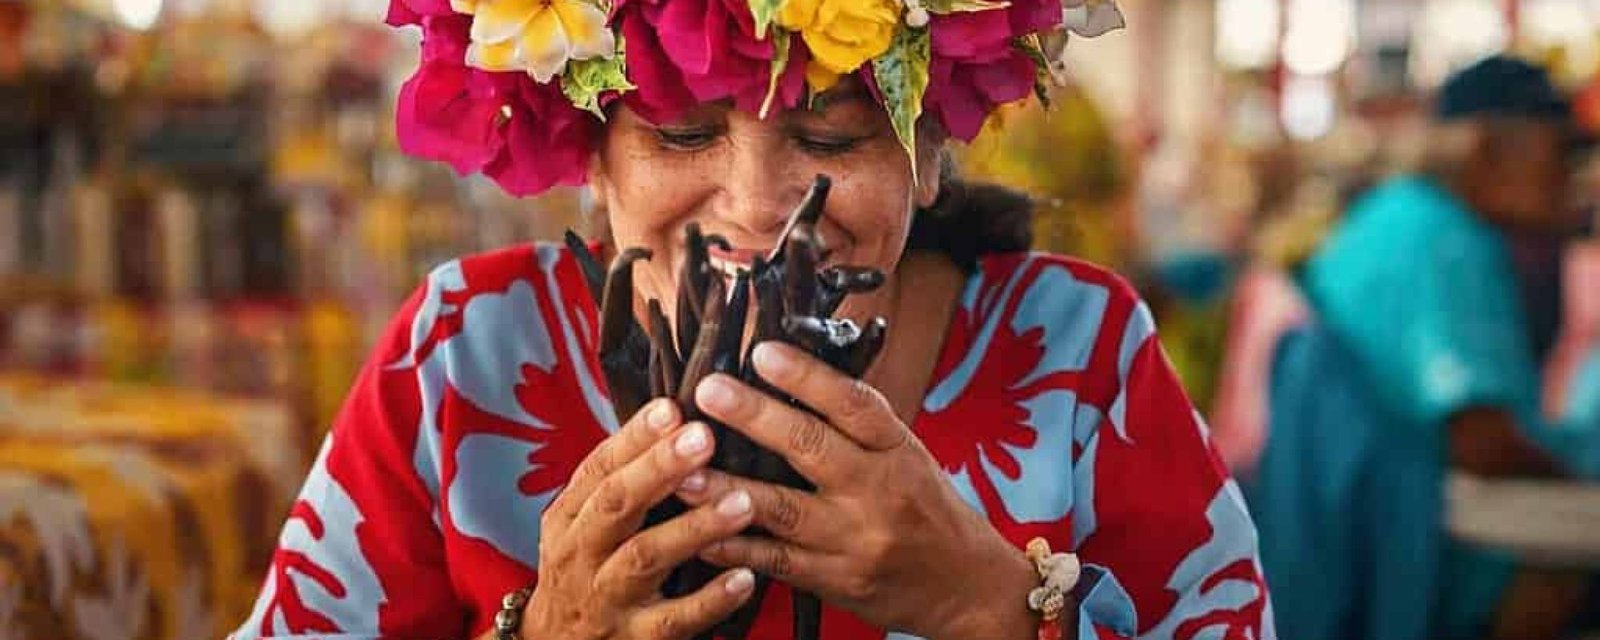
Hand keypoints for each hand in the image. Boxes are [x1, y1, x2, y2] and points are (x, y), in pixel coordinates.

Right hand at [522, 398, 758, 638]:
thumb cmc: (583, 572)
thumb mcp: (582, 523)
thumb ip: (620, 479)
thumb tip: (673, 418)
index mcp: (571, 517)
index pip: (600, 467)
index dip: (634, 437)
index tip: (671, 408)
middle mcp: (583, 553)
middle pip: (617, 504)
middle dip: (660, 468)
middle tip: (704, 437)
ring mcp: (608, 597)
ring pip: (647, 558)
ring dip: (695, 528)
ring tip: (740, 502)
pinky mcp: (635, 638)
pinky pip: (675, 619)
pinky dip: (711, 599)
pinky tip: (744, 576)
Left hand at [677, 342, 1042, 639]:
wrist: (968, 589)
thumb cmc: (931, 512)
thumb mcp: (910, 456)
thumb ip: (859, 426)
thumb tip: (795, 375)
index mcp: (898, 451)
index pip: (854, 404)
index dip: (807, 376)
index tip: (763, 351)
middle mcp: (879, 492)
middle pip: (812, 447)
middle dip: (755, 417)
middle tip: (708, 391)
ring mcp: (856, 540)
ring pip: (784, 510)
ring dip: (728, 488)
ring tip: (684, 470)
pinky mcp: (837, 581)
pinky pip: (778, 562)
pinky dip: (736, 548)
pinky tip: (700, 534)